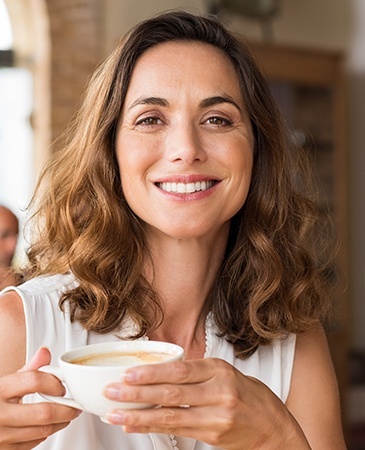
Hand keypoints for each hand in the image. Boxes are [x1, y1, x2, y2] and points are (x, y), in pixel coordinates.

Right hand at [0, 347, 80, 449]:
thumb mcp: (3, 382)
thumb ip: (27, 370)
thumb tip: (45, 352)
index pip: (33, 380)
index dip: (53, 382)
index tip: (62, 386)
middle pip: (43, 412)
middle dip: (66, 409)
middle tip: (75, 406)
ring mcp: (0, 436)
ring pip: (42, 431)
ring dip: (60, 423)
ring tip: (66, 416)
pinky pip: (32, 444)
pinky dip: (44, 434)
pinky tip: (47, 427)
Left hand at [103, 358, 309, 449]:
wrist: (272, 426)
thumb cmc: (247, 395)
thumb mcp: (224, 373)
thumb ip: (195, 372)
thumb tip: (159, 371)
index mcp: (218, 370)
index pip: (180, 370)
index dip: (152, 373)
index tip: (129, 374)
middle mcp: (218, 391)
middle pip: (171, 393)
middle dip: (138, 393)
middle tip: (112, 392)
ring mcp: (216, 416)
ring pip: (171, 415)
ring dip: (139, 416)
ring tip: (116, 414)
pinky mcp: (213, 435)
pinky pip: (178, 430)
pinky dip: (154, 427)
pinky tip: (136, 425)